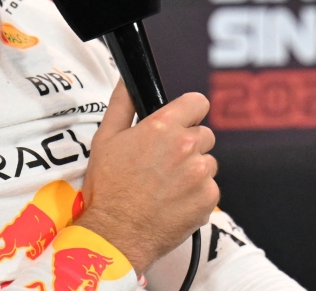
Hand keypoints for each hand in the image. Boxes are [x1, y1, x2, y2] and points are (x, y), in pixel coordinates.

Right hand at [74, 81, 218, 274]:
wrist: (116, 234)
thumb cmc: (109, 188)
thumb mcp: (106, 138)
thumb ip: (122, 103)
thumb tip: (128, 81)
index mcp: (164, 127)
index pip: (198, 102)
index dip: (189, 111)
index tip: (183, 120)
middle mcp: (187, 147)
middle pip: (204, 134)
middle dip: (188, 144)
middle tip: (164, 161)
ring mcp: (200, 174)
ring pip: (207, 162)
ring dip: (193, 170)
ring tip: (166, 184)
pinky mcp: (208, 199)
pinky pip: (209, 188)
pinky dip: (196, 194)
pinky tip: (174, 201)